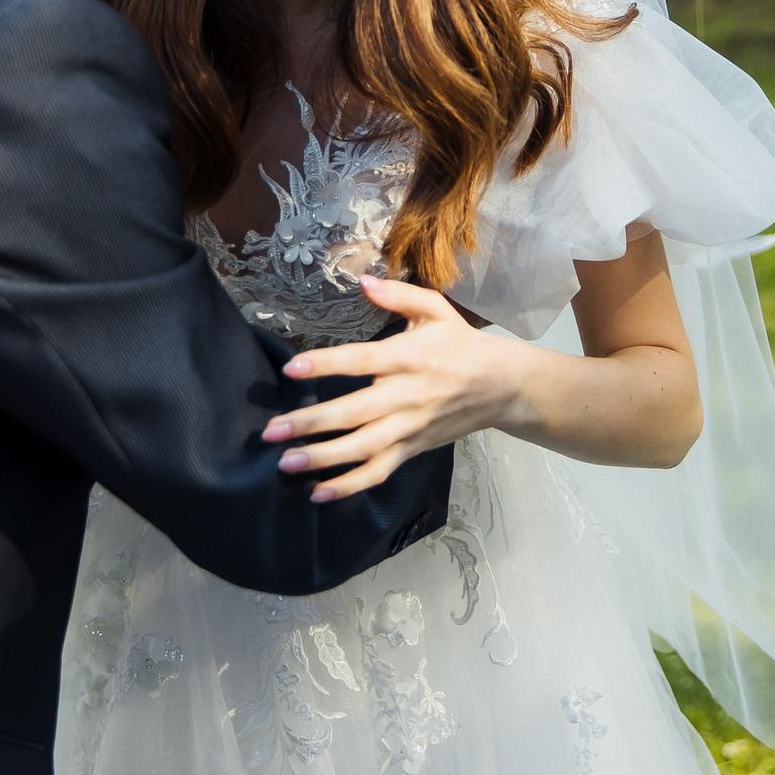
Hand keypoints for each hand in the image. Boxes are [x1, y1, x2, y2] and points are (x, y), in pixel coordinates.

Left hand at [261, 275, 528, 502]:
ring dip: (324, 459)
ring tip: (286, 463)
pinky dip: (350, 486)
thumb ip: (399, 295)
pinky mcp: (413, 449)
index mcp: (411, 357)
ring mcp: (410, 427)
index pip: (363, 361)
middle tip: (272, 430)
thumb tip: (362, 281)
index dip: (327, 365)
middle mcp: (408, 395)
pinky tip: (319, 493)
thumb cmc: (461, 344)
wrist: (502, 387)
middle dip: (312, 423)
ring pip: (364, 448)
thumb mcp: (436, 310)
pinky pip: (380, 472)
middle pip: (356, 413)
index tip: (291, 368)